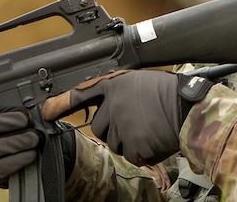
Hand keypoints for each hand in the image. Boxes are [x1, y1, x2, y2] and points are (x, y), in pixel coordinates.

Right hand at [0, 111, 42, 188]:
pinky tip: (31, 154)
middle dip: (6, 124)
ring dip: (16, 142)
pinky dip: (18, 160)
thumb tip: (29, 111)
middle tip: (28, 124)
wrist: (38, 153)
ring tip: (34, 139)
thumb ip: (22, 109)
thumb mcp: (26, 114)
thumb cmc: (29, 129)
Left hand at [42, 70, 211, 165]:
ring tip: (151, 127)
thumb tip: (106, 107)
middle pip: (100, 127)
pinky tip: (156, 138)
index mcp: (116, 85)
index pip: (82, 94)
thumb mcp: (140, 82)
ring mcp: (122, 126)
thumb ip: (120, 92)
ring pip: (115, 143)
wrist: (190, 109)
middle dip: (114, 128)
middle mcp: (114, 105)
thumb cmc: (170, 93)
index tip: (45, 111)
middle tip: (137, 121)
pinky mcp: (133, 145)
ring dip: (130, 140)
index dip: (62, 103)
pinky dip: (143, 152)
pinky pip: (131, 155)